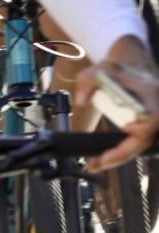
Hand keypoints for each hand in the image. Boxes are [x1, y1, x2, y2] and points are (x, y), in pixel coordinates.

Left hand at [83, 35, 158, 169]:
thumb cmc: (121, 69)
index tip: (127, 127)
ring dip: (118, 157)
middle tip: (98, 163)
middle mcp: (156, 112)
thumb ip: (88, 80)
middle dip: (121, 154)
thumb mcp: (102, 67)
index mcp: (151, 96)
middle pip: (145, 139)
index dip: (143, 126)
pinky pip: (135, 144)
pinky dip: (119, 153)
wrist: (134, 68)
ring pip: (139, 146)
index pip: (153, 117)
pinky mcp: (145, 129)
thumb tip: (81, 101)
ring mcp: (152, 123)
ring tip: (94, 165)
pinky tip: (102, 160)